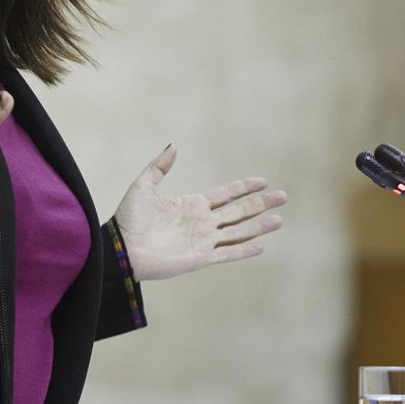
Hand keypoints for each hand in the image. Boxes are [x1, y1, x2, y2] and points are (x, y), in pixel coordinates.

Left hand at [112, 145, 287, 280]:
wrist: (120, 249)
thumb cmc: (128, 219)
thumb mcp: (143, 186)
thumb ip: (159, 167)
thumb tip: (174, 146)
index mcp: (192, 204)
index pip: (225, 194)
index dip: (245, 187)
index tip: (263, 180)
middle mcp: (202, 222)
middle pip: (239, 211)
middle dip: (261, 203)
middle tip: (284, 196)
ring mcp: (202, 240)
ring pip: (238, 231)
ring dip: (259, 226)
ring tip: (280, 220)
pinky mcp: (200, 257)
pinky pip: (227, 253)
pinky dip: (244, 249)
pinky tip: (261, 245)